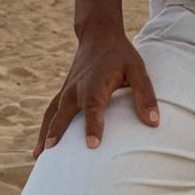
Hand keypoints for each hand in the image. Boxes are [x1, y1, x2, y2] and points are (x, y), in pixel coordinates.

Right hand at [32, 25, 159, 158]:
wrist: (99, 35)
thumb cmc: (121, 55)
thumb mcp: (138, 69)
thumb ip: (145, 95)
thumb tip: (154, 122)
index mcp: (96, 84)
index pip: (94, 108)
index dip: (93, 125)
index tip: (92, 145)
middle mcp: (76, 89)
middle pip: (64, 115)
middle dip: (58, 135)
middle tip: (50, 159)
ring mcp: (67, 92)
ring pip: (52, 116)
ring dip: (45, 136)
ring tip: (39, 159)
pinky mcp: (63, 93)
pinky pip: (50, 113)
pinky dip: (44, 130)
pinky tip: (40, 150)